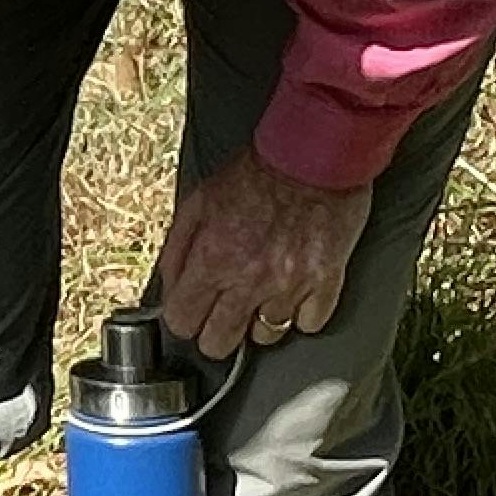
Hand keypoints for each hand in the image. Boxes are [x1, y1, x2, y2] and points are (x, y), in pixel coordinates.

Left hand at [155, 150, 370, 362]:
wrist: (313, 153)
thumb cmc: (256, 172)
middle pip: (220, 343)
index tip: (192, 310)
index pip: (182, 322)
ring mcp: (290, 285)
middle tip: (223, 315)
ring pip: (267, 337)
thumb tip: (170, 287)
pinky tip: (295, 293)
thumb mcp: (198, 201)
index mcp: (212, 260)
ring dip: (260, 321)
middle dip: (216, 333)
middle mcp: (249, 280)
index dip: (184, 318)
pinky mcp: (326, 281)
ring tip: (262, 296)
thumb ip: (178, 249)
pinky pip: (310, 323)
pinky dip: (302, 313)